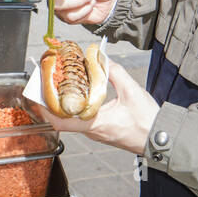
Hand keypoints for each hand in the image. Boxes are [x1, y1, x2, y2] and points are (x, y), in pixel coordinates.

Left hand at [29, 60, 158, 154]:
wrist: (159, 139)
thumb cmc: (146, 119)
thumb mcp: (131, 91)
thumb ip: (115, 72)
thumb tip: (101, 57)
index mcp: (95, 124)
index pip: (62, 122)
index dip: (46, 110)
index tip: (37, 96)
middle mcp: (92, 131)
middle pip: (64, 119)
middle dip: (52, 102)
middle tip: (47, 84)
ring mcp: (96, 132)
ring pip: (73, 120)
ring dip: (64, 105)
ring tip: (60, 85)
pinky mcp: (102, 130)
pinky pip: (82, 120)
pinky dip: (76, 107)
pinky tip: (79, 94)